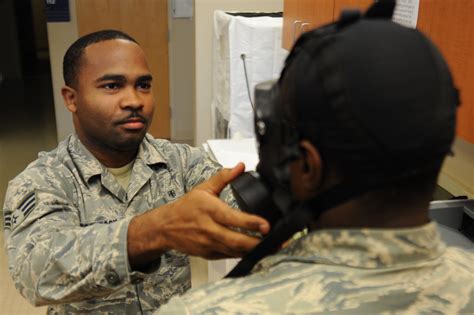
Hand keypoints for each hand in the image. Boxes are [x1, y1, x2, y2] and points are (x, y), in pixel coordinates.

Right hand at [127, 163, 269, 268]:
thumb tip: (240, 166)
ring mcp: (209, 244)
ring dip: (254, 251)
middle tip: (277, 241)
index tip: (266, 225)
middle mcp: (209, 229)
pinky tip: (256, 251)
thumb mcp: (204, 188)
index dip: (250, 223)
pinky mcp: (210, 254)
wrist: (166, 227)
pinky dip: (243, 255)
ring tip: (273, 247)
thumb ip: (224, 177)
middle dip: (258, 243)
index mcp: (209, 210)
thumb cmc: (186, 208)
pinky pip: (230, 256)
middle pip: (236, 240)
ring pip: (235, 251)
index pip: (232, 218)